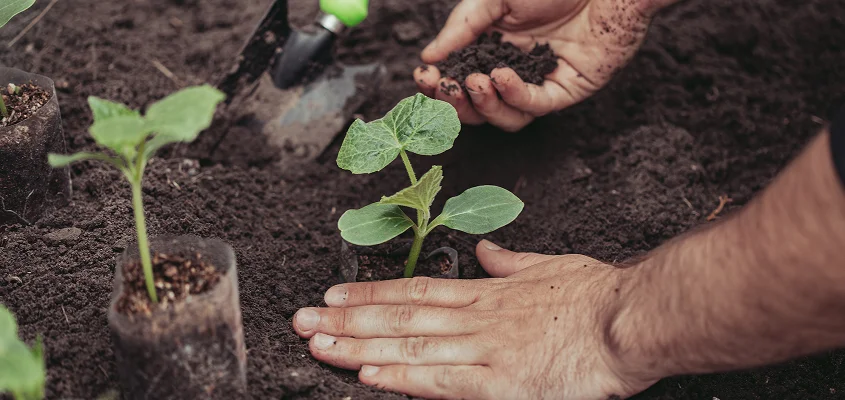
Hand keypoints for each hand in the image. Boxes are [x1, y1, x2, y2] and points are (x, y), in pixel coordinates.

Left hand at [293, 241, 658, 398]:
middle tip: (301, 320)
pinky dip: (404, 377)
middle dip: (347, 319)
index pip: (416, 291)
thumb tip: (484, 250)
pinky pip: (443, 381)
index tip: (333, 295)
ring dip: (360, 345)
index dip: (370, 293)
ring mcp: (486, 350)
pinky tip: (369, 374)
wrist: (631, 317)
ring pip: (411, 346)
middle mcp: (477, 318)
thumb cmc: (598, 295)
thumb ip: (511, 261)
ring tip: (318, 344)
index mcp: (488, 293)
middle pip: (401, 316)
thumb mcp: (551, 265)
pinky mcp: (502, 384)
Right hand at [415, 0, 658, 131]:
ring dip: (484, 106)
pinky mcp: (567, 89)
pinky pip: (536, 106)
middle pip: (479, 106)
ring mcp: (541, 82)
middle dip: (457, 102)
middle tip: (446, 87)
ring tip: (475, 82)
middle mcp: (516, 69)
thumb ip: (462, 27)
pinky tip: (501, 78)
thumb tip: (429, 56)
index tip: (423, 77)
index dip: (440, 83)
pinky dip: (515, 96)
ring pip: (506, 116)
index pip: (461, 77)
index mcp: (494, 47)